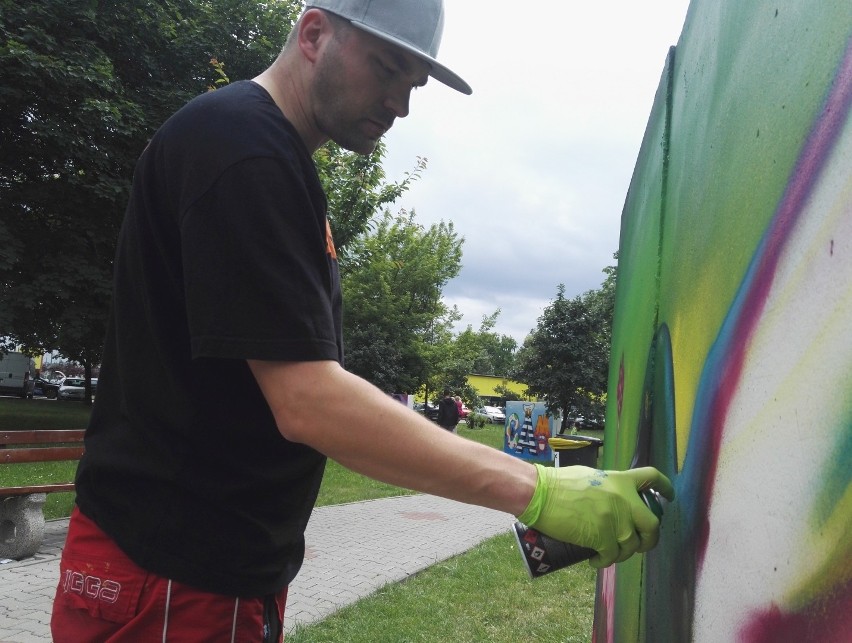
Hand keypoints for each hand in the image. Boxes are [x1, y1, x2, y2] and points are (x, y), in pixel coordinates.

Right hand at [517, 465, 673, 567]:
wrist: (540, 494)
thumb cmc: (558, 483)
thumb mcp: (591, 477)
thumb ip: (608, 487)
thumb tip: (614, 499)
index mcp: (620, 480)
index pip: (652, 478)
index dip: (665, 489)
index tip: (668, 498)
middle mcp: (624, 499)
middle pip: (652, 524)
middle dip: (650, 538)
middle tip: (640, 543)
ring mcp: (614, 519)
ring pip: (631, 545)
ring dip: (622, 553)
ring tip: (608, 553)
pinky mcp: (601, 537)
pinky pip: (612, 556)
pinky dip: (604, 562)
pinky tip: (595, 560)